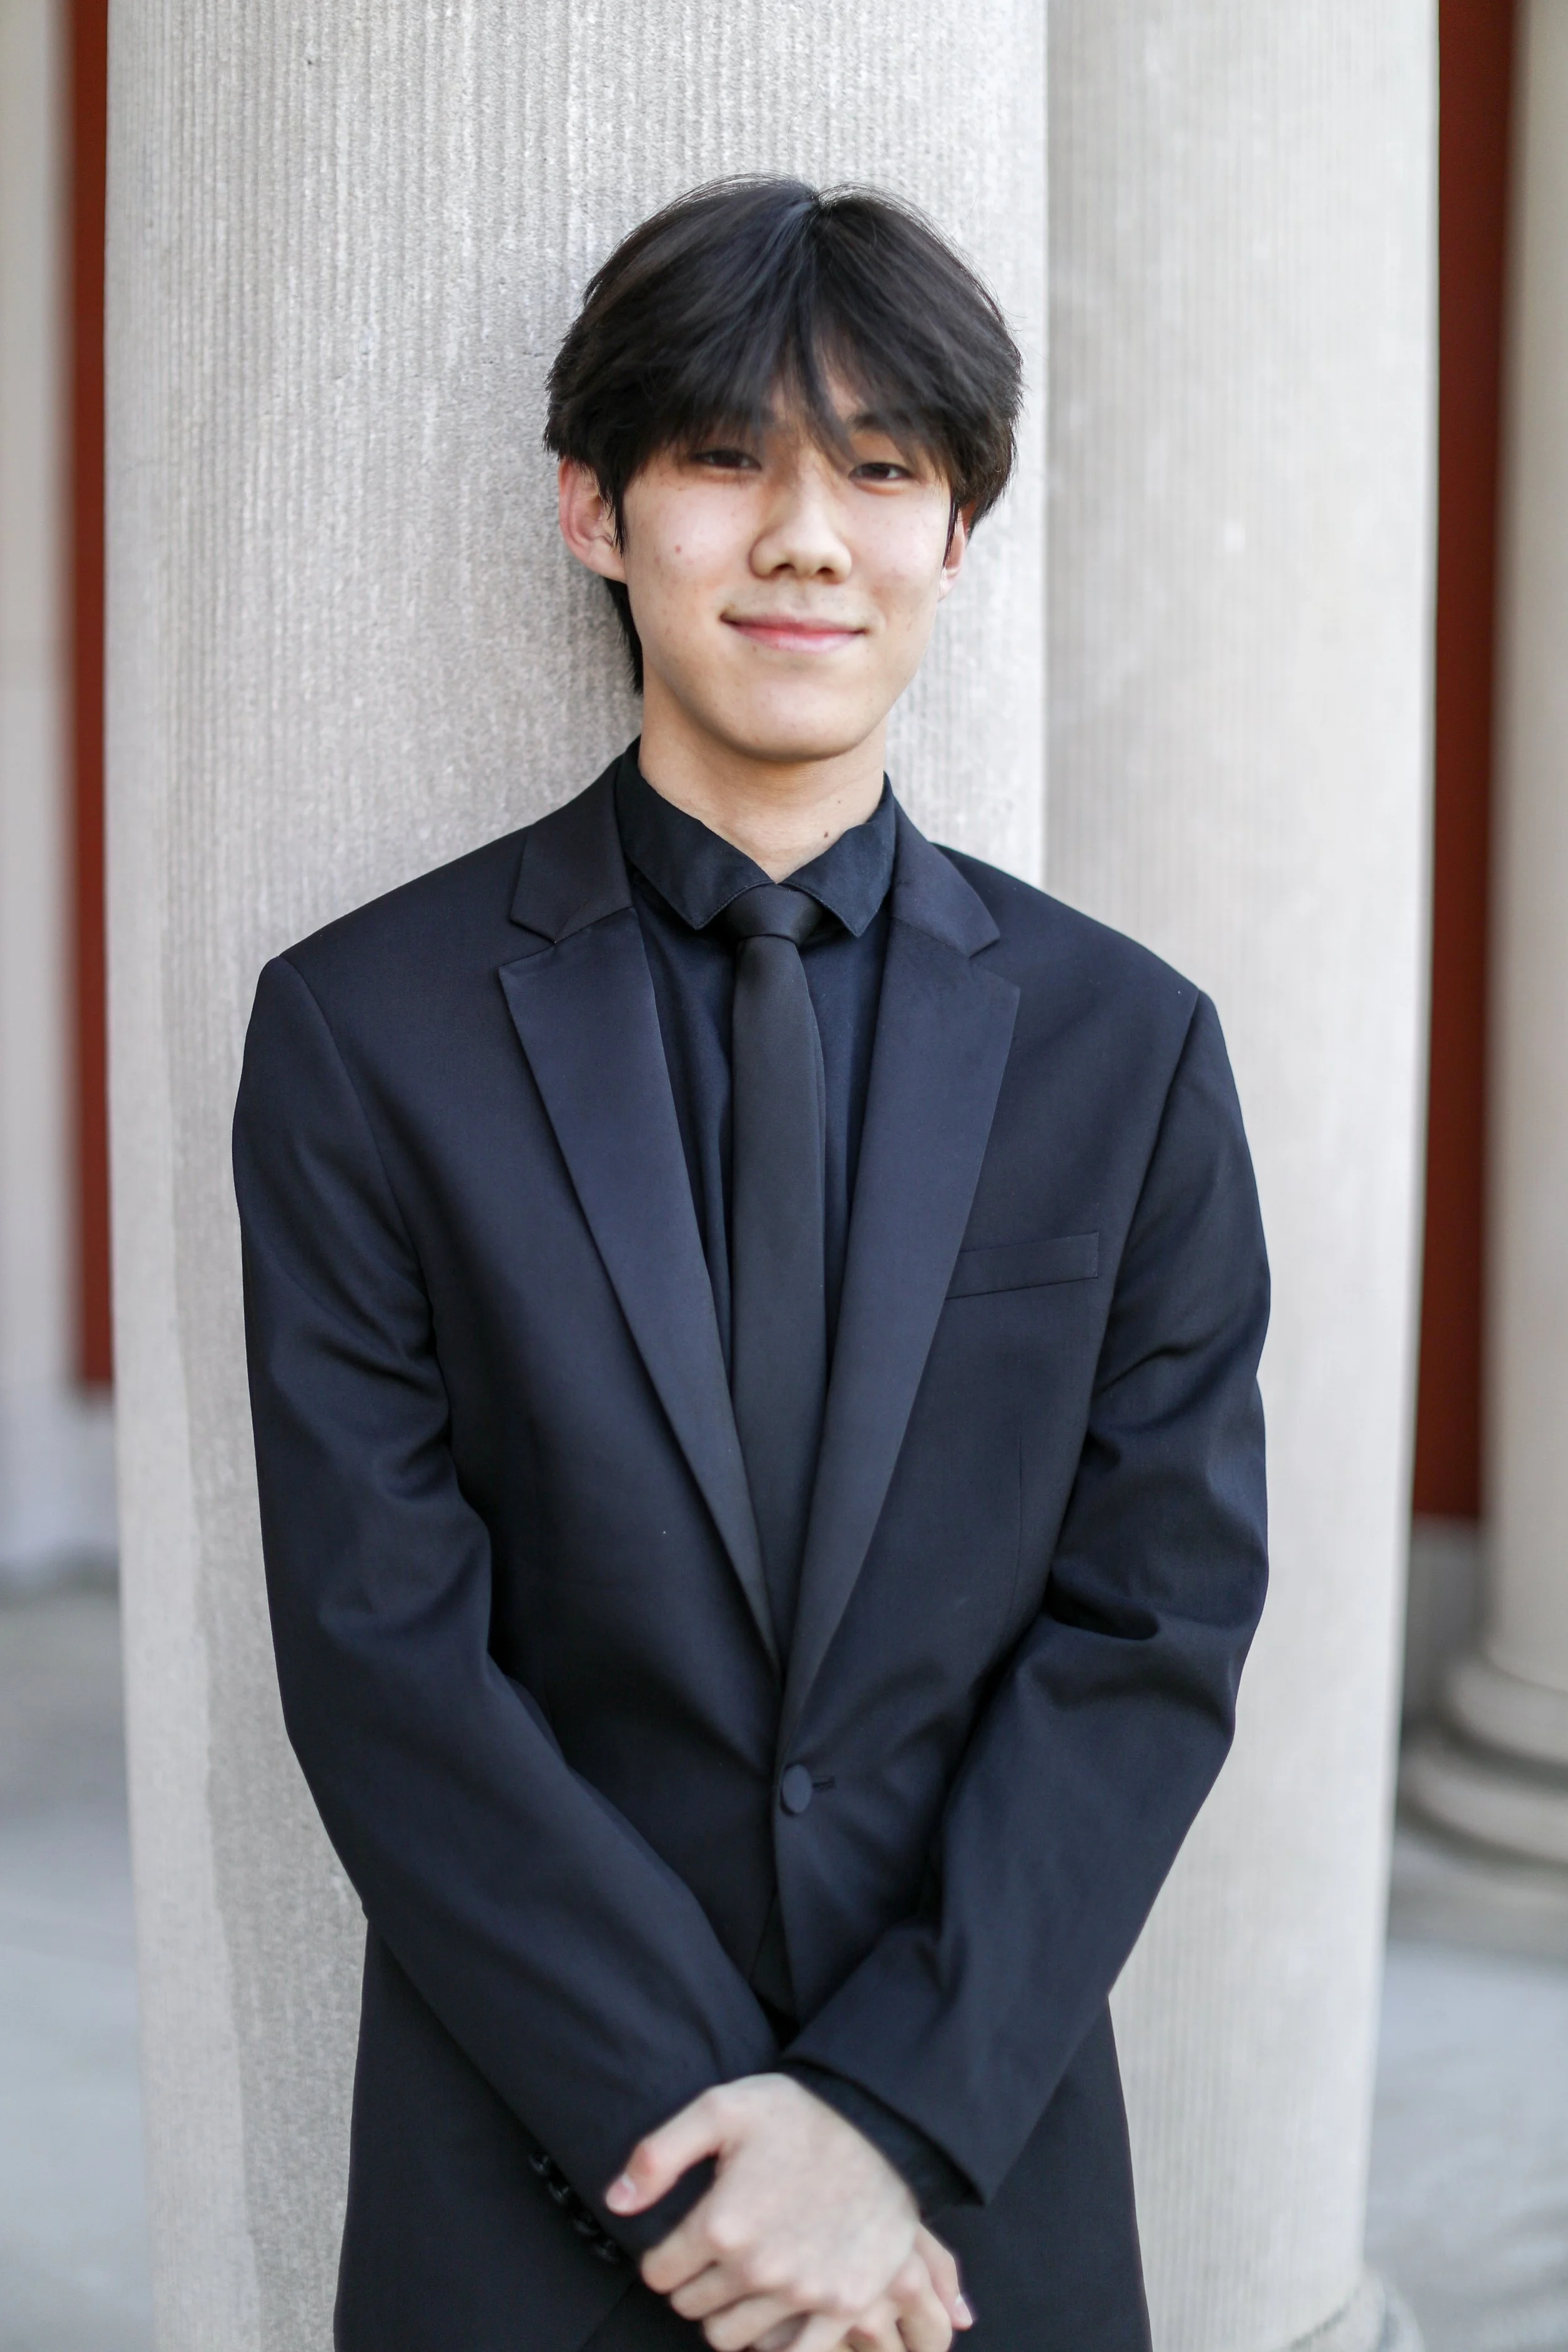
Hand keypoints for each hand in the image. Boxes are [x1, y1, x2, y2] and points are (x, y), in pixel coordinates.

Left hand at [605, 2075, 971, 2350]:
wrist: (881, 2126)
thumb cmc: (797, 2115)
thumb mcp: (723, 2108)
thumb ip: (659, 2153)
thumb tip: (616, 2202)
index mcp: (723, 2223)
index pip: (658, 2274)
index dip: (662, 2258)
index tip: (679, 2242)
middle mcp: (759, 2268)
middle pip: (691, 2308)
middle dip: (693, 2284)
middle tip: (712, 2257)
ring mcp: (803, 2293)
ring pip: (731, 2337)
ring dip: (727, 2313)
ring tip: (741, 2280)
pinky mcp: (842, 2307)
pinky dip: (773, 2342)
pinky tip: (772, 2312)